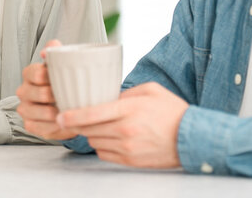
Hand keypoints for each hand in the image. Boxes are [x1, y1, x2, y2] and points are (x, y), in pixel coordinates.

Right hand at [16, 40, 77, 139]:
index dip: (49, 77)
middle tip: (70, 97)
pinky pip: (43, 128)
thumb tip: (53, 45)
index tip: (63, 79)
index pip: (35, 73)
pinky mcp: (30, 125)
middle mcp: (23, 91)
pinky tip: (67, 123)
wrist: (66, 103)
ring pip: (41, 113)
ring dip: (58, 113)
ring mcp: (25, 109)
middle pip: (38, 93)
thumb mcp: (61, 64)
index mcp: (29, 73)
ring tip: (70, 111)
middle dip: (56, 96)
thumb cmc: (63, 82)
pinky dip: (58, 127)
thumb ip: (56, 51)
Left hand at [57, 82, 188, 168]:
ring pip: (94, 141)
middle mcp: (124, 130)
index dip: (71, 116)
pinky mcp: (129, 160)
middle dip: (77, 123)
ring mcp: (126, 147)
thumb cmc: (172, 112)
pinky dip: (101, 145)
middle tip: (71, 117)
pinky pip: (104, 154)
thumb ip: (125, 92)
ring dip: (91, 134)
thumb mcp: (150, 90)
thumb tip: (107, 96)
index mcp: (128, 110)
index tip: (59, 115)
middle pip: (88, 129)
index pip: (91, 114)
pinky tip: (109, 137)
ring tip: (97, 125)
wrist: (192, 138)